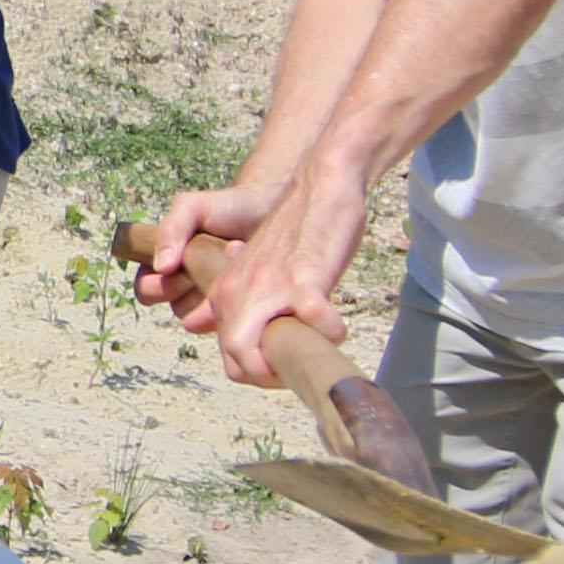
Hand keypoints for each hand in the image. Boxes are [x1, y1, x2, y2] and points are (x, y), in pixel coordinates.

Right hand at [129, 180, 280, 329]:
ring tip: (231, 264)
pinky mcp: (237, 308)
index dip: (159, 284)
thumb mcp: (192, 207)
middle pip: (176, 308)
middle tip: (209, 263)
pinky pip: (227, 320)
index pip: (146, 290)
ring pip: (202, 318)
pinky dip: (235, 301)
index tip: (179, 265)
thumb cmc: (226, 207)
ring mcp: (212, 300)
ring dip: (216, 292)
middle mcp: (186, 286)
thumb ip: (170, 229)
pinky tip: (244, 278)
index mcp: (165, 265)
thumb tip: (160, 267)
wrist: (267, 208)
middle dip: (192, 288)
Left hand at [198, 169, 370, 391]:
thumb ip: (246, 301)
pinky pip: (311, 318)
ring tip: (314, 350)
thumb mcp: (257, 268)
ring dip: (288, 364)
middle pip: (237, 360)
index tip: (285, 365)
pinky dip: (327, 331)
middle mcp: (240, 292)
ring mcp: (270, 286)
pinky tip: (337, 327)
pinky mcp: (304, 275)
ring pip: (257, 350)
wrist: (319, 186)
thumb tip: (237, 332)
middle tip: (299, 367)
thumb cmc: (297, 233)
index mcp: (226, 292)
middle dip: (268, 377)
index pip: (228, 354)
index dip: (257, 371)